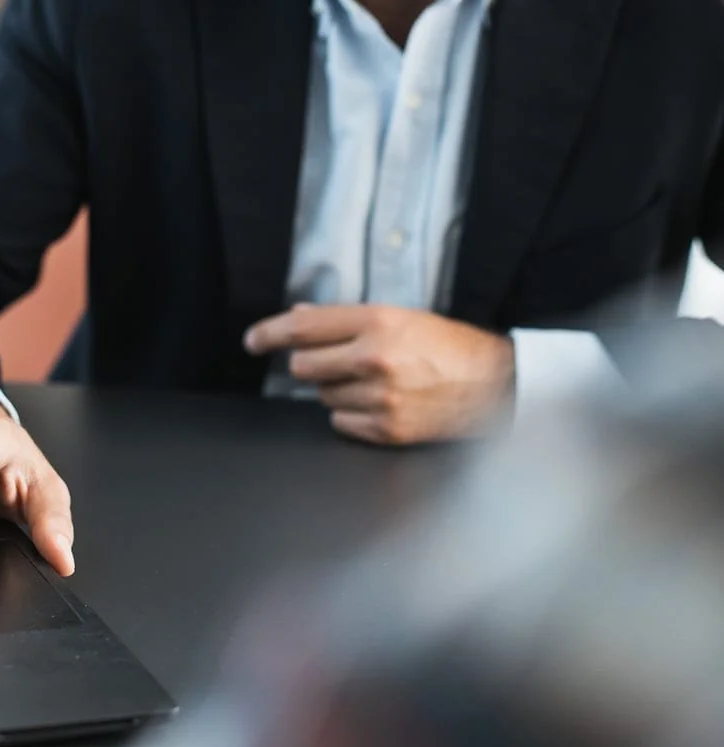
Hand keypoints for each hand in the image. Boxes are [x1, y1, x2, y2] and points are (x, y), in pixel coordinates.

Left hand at [245, 304, 514, 445]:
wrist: (493, 385)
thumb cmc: (447, 346)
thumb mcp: (400, 317)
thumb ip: (345, 319)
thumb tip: (298, 318)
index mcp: (378, 322)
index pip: (304, 328)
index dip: (269, 333)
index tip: (253, 340)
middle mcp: (374, 359)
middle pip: (304, 366)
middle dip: (312, 364)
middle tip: (339, 361)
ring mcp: (380, 398)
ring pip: (322, 396)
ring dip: (336, 389)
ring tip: (373, 382)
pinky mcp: (387, 429)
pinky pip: (340, 423)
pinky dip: (351, 414)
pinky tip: (379, 403)